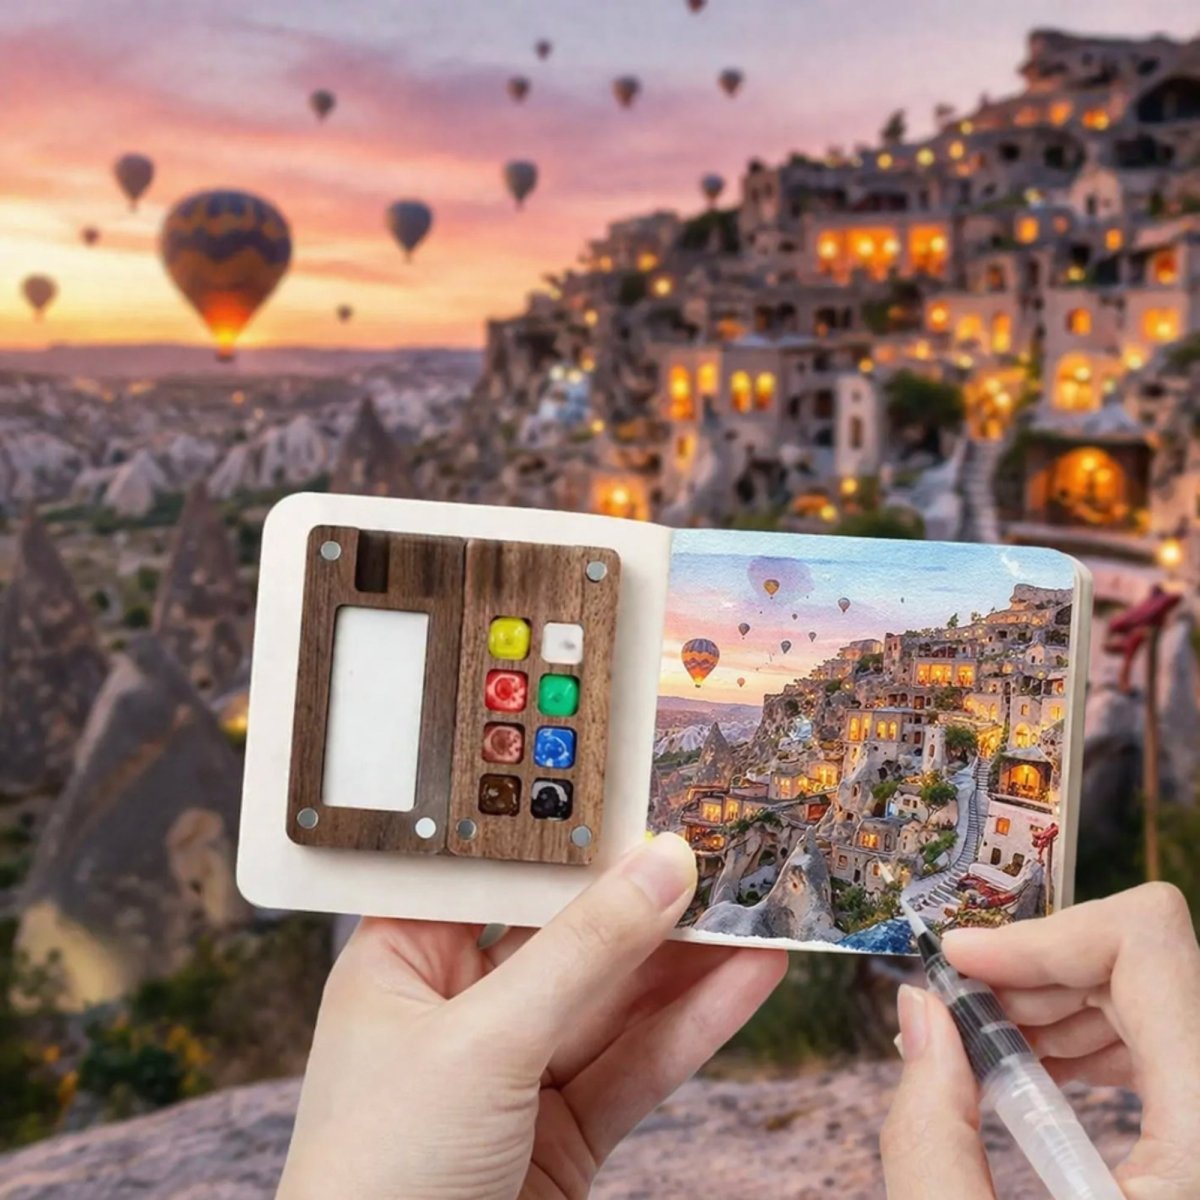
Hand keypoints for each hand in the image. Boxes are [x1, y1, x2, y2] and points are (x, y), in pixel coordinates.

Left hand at [277, 833, 785, 1199]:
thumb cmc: (380, 1177)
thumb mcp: (484, 1043)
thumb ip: (583, 953)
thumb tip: (661, 864)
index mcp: (403, 963)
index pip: (497, 877)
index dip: (571, 837)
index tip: (642, 798)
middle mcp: (459, 1009)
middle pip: (568, 935)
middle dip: (646, 900)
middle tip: (722, 850)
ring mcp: (515, 1073)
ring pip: (614, 1000)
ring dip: (687, 961)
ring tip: (759, 906)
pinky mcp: (562, 1132)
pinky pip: (635, 1065)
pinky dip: (693, 1026)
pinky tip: (749, 981)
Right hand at [880, 883, 1199, 1198]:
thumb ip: (935, 1136)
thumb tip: (917, 1013)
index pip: (1146, 943)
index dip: (1039, 935)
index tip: (960, 959)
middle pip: (1142, 958)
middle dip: (1032, 971)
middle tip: (956, 1006)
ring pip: (1152, 989)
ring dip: (1054, 1000)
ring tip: (985, 1045)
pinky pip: (1165, 1034)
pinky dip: (1089, 1034)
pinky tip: (1037, 1073)